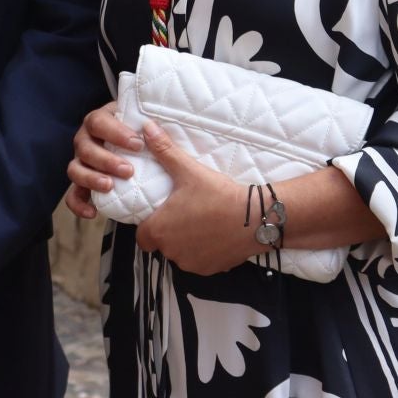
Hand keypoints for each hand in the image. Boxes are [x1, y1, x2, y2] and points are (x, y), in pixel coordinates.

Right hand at [63, 102, 143, 218]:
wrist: (140, 152)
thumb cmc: (143, 136)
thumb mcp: (147, 129)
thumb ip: (152, 131)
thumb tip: (154, 130)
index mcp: (100, 120)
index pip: (98, 122)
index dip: (115, 133)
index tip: (138, 145)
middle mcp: (86, 139)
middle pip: (84, 146)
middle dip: (105, 160)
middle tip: (128, 170)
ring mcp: (82, 161)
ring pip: (75, 169)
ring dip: (91, 178)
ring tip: (109, 186)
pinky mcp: (82, 183)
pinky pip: (72, 195)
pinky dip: (79, 205)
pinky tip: (93, 212)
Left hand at [133, 122, 255, 274]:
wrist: (255, 217)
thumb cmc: (218, 195)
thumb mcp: (188, 171)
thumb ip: (164, 150)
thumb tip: (146, 127)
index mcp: (160, 231)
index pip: (142, 237)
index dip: (149, 226)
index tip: (161, 214)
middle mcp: (172, 252)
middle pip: (162, 245)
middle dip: (170, 232)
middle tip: (185, 213)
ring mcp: (192, 264)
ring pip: (181, 254)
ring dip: (187, 243)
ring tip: (201, 222)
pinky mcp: (212, 270)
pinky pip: (201, 261)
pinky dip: (205, 251)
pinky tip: (215, 234)